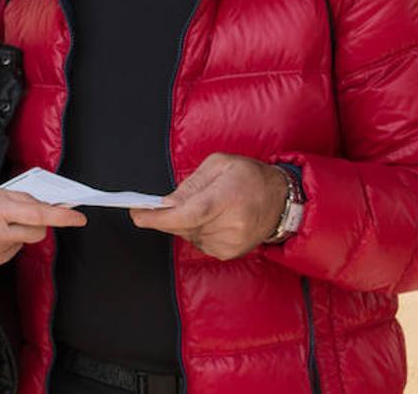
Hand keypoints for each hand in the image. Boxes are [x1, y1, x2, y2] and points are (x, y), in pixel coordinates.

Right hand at [0, 187, 86, 265]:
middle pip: (38, 231)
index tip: (78, 218)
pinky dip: (11, 241)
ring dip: (21, 231)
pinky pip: (15, 250)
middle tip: (22, 213)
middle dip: (38, 222)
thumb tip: (42, 205)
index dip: (61, 217)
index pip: (37, 214)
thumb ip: (19, 198)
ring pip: (26, 241)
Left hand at [130, 153, 288, 260]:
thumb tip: (166, 203)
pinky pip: (198, 242)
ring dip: (184, 222)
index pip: (187, 213)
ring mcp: (230, 242)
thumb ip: (191, 184)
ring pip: (188, 235)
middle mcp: (230, 224)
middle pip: (183, 225)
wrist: (281, 202)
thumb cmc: (251, 177)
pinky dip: (195, 230)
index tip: (137, 214)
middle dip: (166, 216)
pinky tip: (209, 218)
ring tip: (202, 205)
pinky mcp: (229, 253)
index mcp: (228, 197)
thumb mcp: (220, 164)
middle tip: (154, 205)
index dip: (159, 217)